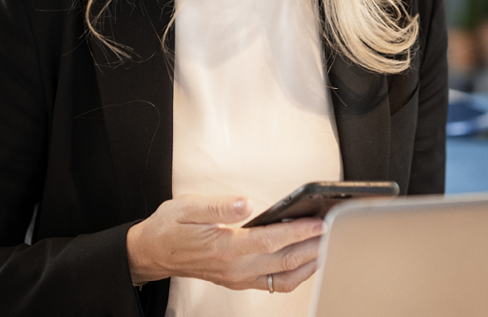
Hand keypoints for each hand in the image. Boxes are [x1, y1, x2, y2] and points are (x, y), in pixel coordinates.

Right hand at [126, 194, 323, 291]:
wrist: (152, 252)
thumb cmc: (169, 227)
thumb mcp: (187, 207)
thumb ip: (219, 206)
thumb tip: (245, 203)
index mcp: (225, 248)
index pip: (270, 241)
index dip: (297, 231)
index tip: (318, 222)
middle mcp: (235, 268)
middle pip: (285, 262)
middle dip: (313, 247)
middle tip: (334, 231)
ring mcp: (239, 277)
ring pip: (285, 278)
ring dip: (309, 264)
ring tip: (327, 245)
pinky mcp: (240, 280)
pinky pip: (276, 283)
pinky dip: (296, 273)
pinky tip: (305, 259)